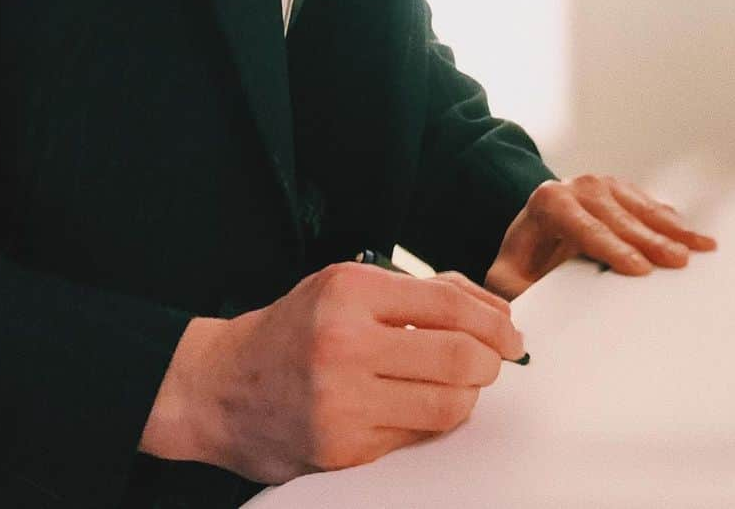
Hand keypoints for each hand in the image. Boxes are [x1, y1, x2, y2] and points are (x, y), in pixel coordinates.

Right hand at [139, 262, 524, 483]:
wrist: (221, 386)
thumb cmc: (294, 329)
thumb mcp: (346, 285)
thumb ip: (419, 291)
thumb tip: (495, 310)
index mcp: (349, 290)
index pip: (449, 304)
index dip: (495, 321)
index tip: (512, 333)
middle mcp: (345, 343)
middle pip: (461, 356)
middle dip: (493, 361)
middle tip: (497, 361)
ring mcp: (344, 401)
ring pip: (449, 404)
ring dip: (469, 395)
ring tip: (460, 385)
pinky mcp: (344, 449)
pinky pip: (418, 437)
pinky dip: (432, 422)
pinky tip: (420, 406)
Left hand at [484, 174, 716, 299]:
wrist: (532, 229)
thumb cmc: (523, 259)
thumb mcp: (506, 276)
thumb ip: (509, 293)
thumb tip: (513, 322)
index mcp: (549, 203)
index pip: (585, 228)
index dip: (613, 248)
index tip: (639, 269)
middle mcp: (578, 187)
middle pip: (619, 217)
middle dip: (651, 240)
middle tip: (680, 262)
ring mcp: (603, 184)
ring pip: (641, 207)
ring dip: (673, 228)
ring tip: (703, 247)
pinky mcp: (622, 189)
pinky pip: (651, 205)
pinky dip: (675, 222)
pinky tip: (698, 237)